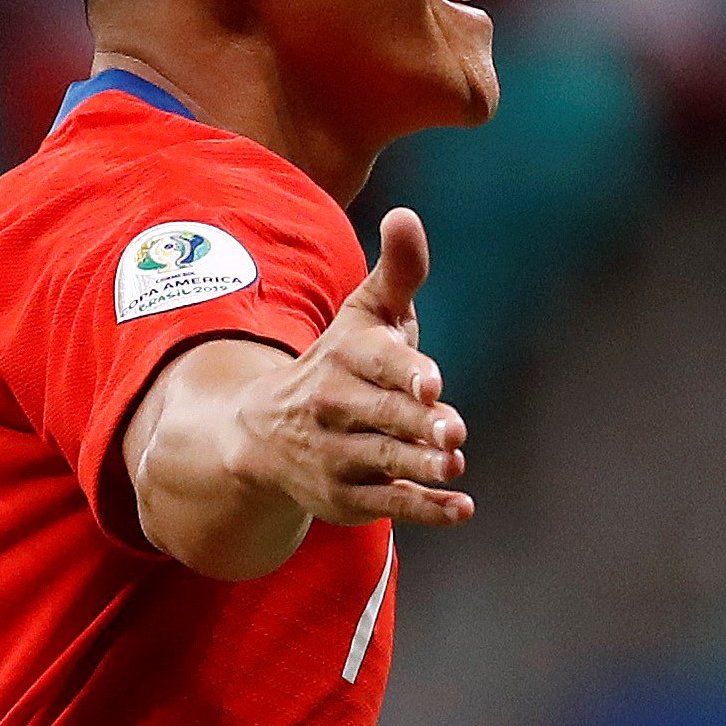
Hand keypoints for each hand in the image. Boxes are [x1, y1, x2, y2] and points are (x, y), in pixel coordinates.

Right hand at [225, 207, 474, 529]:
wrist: (263, 434)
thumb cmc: (342, 363)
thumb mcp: (366, 316)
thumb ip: (397, 272)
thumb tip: (405, 215)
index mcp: (347, 358)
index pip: (379, 364)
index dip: (406, 372)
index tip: (432, 381)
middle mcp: (337, 408)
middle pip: (386, 416)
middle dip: (419, 423)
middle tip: (453, 431)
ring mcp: (340, 456)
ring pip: (386, 462)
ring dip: (421, 467)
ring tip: (454, 465)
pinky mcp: (346, 497)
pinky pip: (389, 506)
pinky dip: (425, 510)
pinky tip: (462, 510)